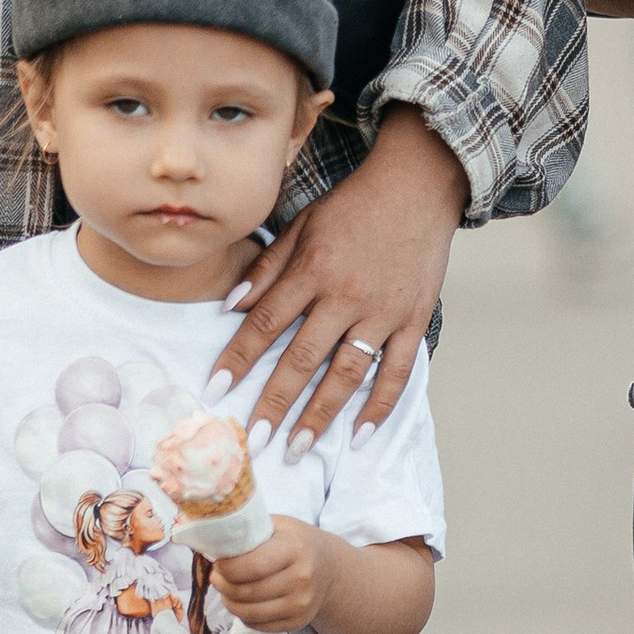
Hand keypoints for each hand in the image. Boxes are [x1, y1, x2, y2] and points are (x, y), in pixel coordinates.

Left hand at [207, 516, 327, 631]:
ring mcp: (301, 604)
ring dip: (229, 603)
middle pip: (246, 592)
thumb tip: (215, 540)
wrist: (330, 568)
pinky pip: (258, 625)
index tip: (218, 563)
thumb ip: (252, 530)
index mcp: (295, 548)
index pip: (253, 566)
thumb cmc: (296, 543)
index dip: (227, 568)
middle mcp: (302, 578)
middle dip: (223, 585)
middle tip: (217, 577)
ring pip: (249, 612)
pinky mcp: (298, 622)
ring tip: (226, 590)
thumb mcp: (279, 526)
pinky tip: (244, 602)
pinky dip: (244, 616)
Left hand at [213, 105, 464, 450]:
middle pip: (303, 358)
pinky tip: (358, 436)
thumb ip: (266, 267)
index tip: (215, 391)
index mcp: (313, 269)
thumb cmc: (354, 206)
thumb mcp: (302, 224)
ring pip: (348, 373)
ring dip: (320, 415)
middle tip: (253, 441)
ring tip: (297, 448)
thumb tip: (228, 306)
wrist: (418, 186)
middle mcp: (347, 295)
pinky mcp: (414, 319)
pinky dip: (379, 406)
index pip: (266, 322)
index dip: (237, 359)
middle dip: (275, 402)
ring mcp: (384, 311)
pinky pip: (397, 371)